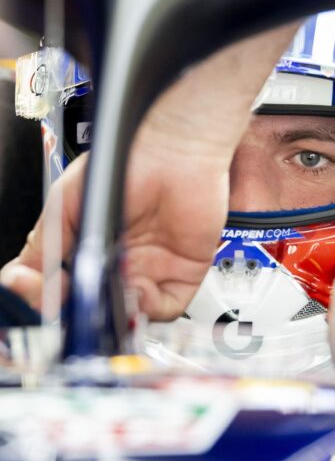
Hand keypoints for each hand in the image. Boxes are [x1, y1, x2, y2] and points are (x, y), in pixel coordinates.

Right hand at [1, 22, 298, 319]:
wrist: (175, 148)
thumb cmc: (126, 161)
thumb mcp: (66, 201)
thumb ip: (46, 244)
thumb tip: (26, 280)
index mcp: (86, 247)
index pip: (61, 288)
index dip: (46, 299)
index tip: (38, 295)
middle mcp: (117, 262)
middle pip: (95, 306)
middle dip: (81, 311)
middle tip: (72, 306)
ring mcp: (150, 268)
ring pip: (128, 312)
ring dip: (115, 311)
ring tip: (107, 294)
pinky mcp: (184, 271)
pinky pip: (167, 306)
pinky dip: (150, 307)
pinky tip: (139, 292)